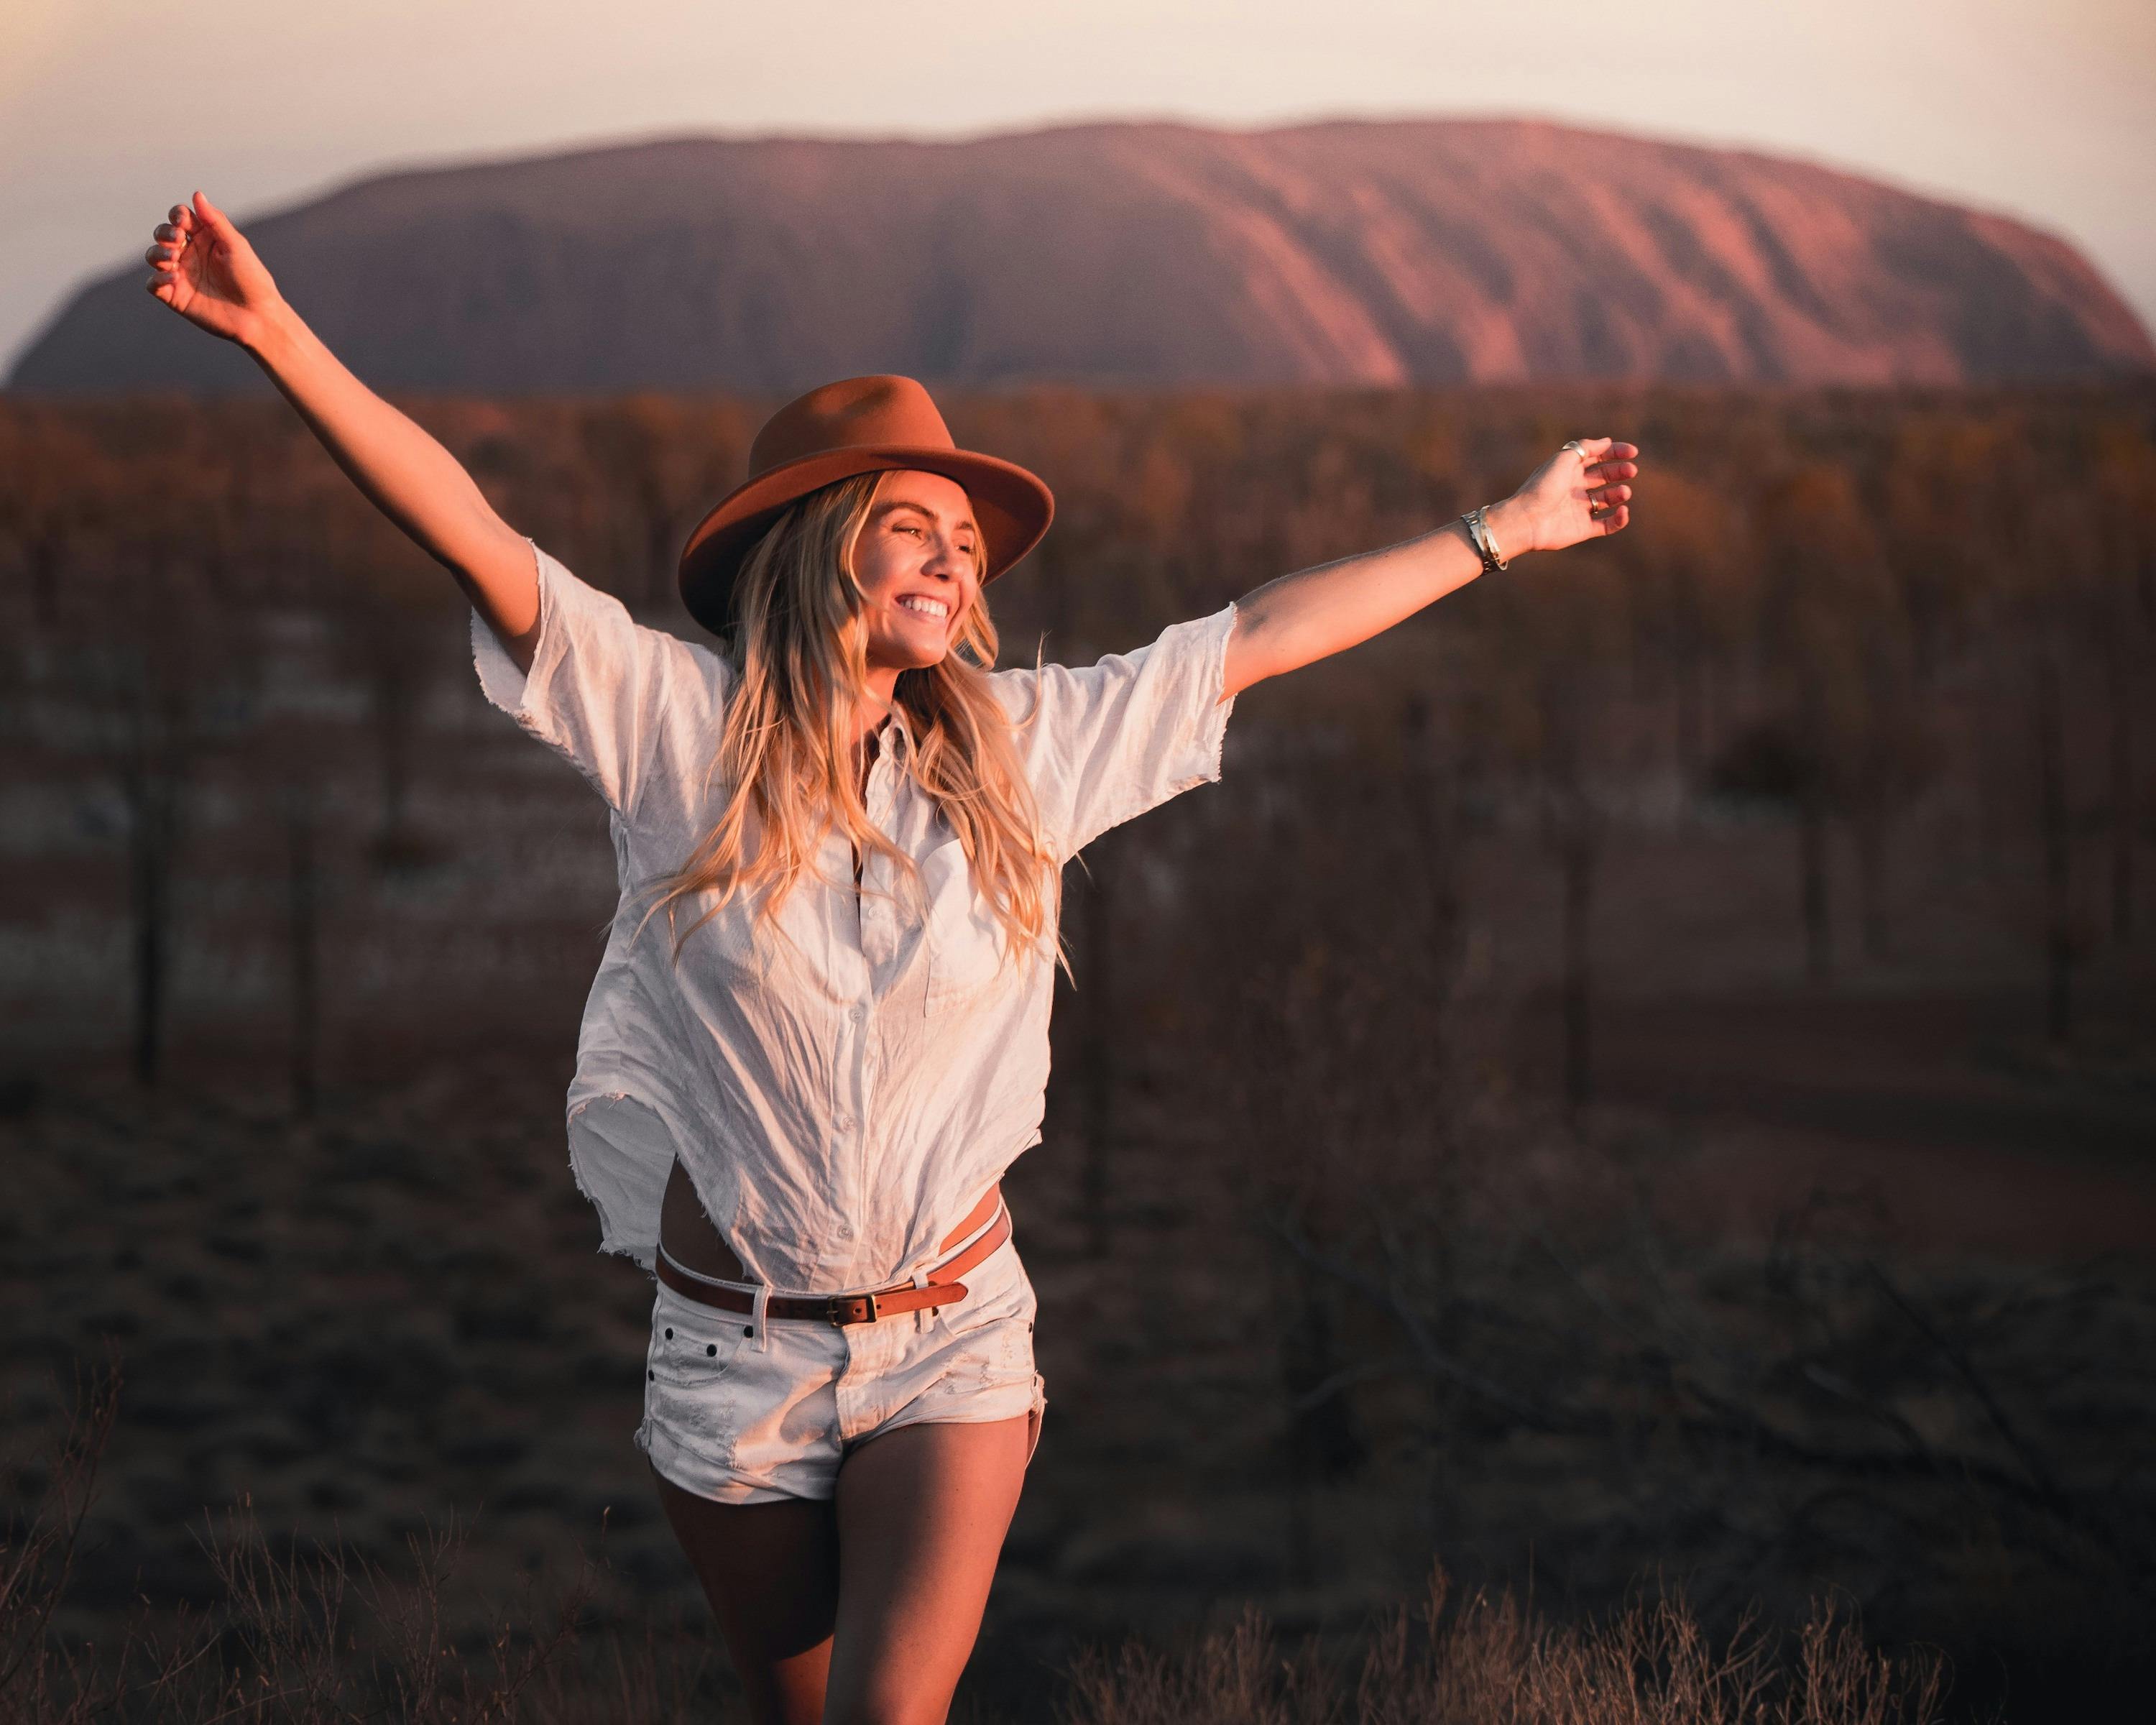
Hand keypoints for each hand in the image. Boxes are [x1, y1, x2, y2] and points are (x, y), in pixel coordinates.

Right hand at [143, 190, 282, 345]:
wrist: (258, 317)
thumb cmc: (252, 279)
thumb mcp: (235, 246)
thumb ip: (215, 221)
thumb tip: (197, 193)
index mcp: (205, 239)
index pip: (181, 218)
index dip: (176, 215)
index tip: (182, 222)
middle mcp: (191, 254)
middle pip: (163, 234)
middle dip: (164, 233)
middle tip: (177, 240)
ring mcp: (182, 275)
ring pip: (154, 256)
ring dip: (157, 253)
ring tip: (172, 259)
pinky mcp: (176, 296)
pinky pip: (153, 284)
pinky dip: (157, 279)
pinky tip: (173, 279)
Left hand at [1490, 437, 1639, 556]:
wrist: (1527, 520)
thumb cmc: (1543, 487)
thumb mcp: (1564, 458)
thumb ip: (1586, 448)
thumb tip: (1607, 442)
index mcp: (1569, 470)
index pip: (1597, 457)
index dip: (1615, 452)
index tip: (1633, 452)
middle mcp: (1575, 488)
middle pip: (1604, 476)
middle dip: (1620, 471)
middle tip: (1631, 471)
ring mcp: (1579, 509)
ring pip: (1607, 499)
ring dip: (1619, 493)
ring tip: (1624, 492)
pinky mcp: (1583, 529)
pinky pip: (1607, 525)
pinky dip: (1619, 519)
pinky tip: (1623, 511)